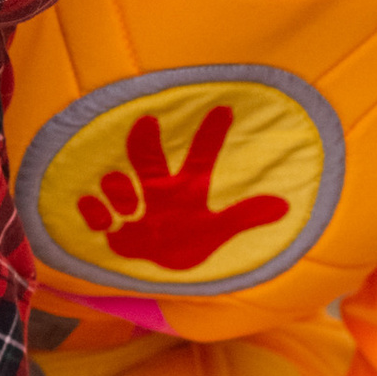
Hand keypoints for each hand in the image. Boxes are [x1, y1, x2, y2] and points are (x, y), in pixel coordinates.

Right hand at [76, 101, 292, 271]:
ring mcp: (129, 205)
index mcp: (185, 188)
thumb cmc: (185, 241)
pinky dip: (93, 210)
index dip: (212, 135)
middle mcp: (155, 188)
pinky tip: (101, 217)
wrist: (151, 267)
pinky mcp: (107, 225)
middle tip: (147, 122)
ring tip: (130, 211)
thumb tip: (284, 205)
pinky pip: (92, 209)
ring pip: (116, 182)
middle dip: (146, 139)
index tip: (224, 108)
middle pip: (148, 156)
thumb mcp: (216, 231)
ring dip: (119, 191)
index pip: (201, 156)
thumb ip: (245, 216)